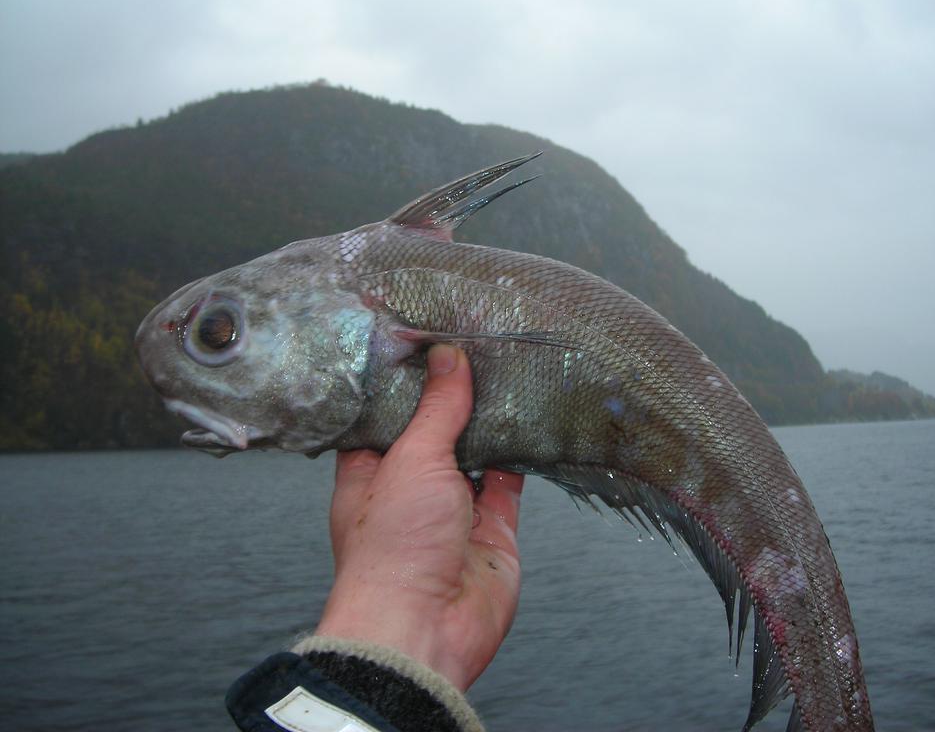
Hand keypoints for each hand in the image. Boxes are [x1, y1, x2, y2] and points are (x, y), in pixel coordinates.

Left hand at [316, 344, 524, 690]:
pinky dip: (519, 456)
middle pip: (435, 434)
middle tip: (474, 347)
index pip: (387, 417)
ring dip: (489, 425)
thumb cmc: (392, 551)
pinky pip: (509, 483)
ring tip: (505, 373)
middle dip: (453, 400)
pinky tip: (527, 420)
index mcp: (370, 472)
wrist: (426, 628)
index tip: (426, 342)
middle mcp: (410, 490)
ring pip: (475, 455)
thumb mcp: (412, 459)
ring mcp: (453, 511)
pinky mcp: (492, 529)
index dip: (407, 383)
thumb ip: (437, 409)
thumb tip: (448, 359)